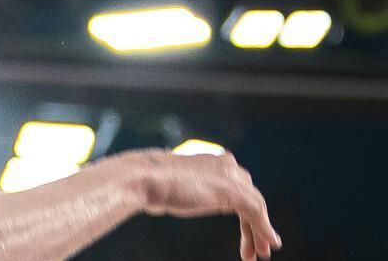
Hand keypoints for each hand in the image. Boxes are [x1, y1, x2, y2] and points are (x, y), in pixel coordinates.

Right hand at [133, 149, 280, 260]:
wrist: (141, 179)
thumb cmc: (148, 182)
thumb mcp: (171, 182)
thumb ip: (183, 185)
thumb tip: (172, 191)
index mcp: (211, 160)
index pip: (236, 185)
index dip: (243, 210)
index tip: (244, 229)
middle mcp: (225, 164)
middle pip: (249, 196)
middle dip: (254, 223)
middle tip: (255, 247)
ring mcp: (230, 176)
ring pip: (255, 206)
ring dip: (259, 231)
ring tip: (260, 253)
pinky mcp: (232, 190)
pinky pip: (255, 212)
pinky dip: (265, 229)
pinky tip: (269, 244)